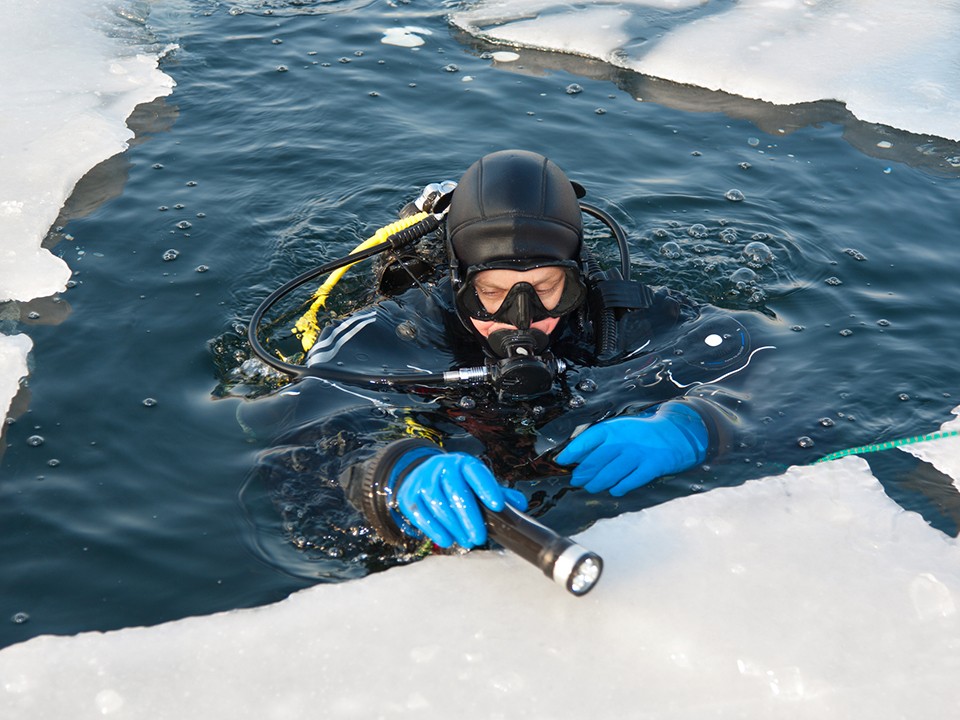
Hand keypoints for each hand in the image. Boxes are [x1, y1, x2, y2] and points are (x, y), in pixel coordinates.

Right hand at [396, 452, 527, 547]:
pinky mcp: (409, 495)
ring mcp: (423, 480)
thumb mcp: (476, 483)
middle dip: (469, 517)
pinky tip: (447, 541)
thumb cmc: (458, 484)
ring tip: (468, 542)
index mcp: (463, 463)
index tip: (498, 505)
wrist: (421, 475)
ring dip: (454, 526)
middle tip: (480, 537)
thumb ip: (498, 493)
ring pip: (438, 504)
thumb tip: (521, 506)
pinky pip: (420, 514)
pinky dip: (434, 529)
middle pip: (456, 491)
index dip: (487, 487)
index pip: (477, 473)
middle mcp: (442, 467)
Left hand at [555, 403, 708, 496]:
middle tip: (578, 480)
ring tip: (592, 487)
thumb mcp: (620, 429)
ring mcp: (637, 454)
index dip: (571, 453)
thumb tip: (577, 458)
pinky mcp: (651, 467)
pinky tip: (615, 489)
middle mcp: (623, 440)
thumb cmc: (642, 434)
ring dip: (597, 484)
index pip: (586, 441)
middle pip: (595, 462)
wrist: (676, 433)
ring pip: (609, 475)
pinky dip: (619, 488)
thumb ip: (600, 441)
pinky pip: (629, 482)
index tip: (561, 462)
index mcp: (613, 428)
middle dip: (583, 474)